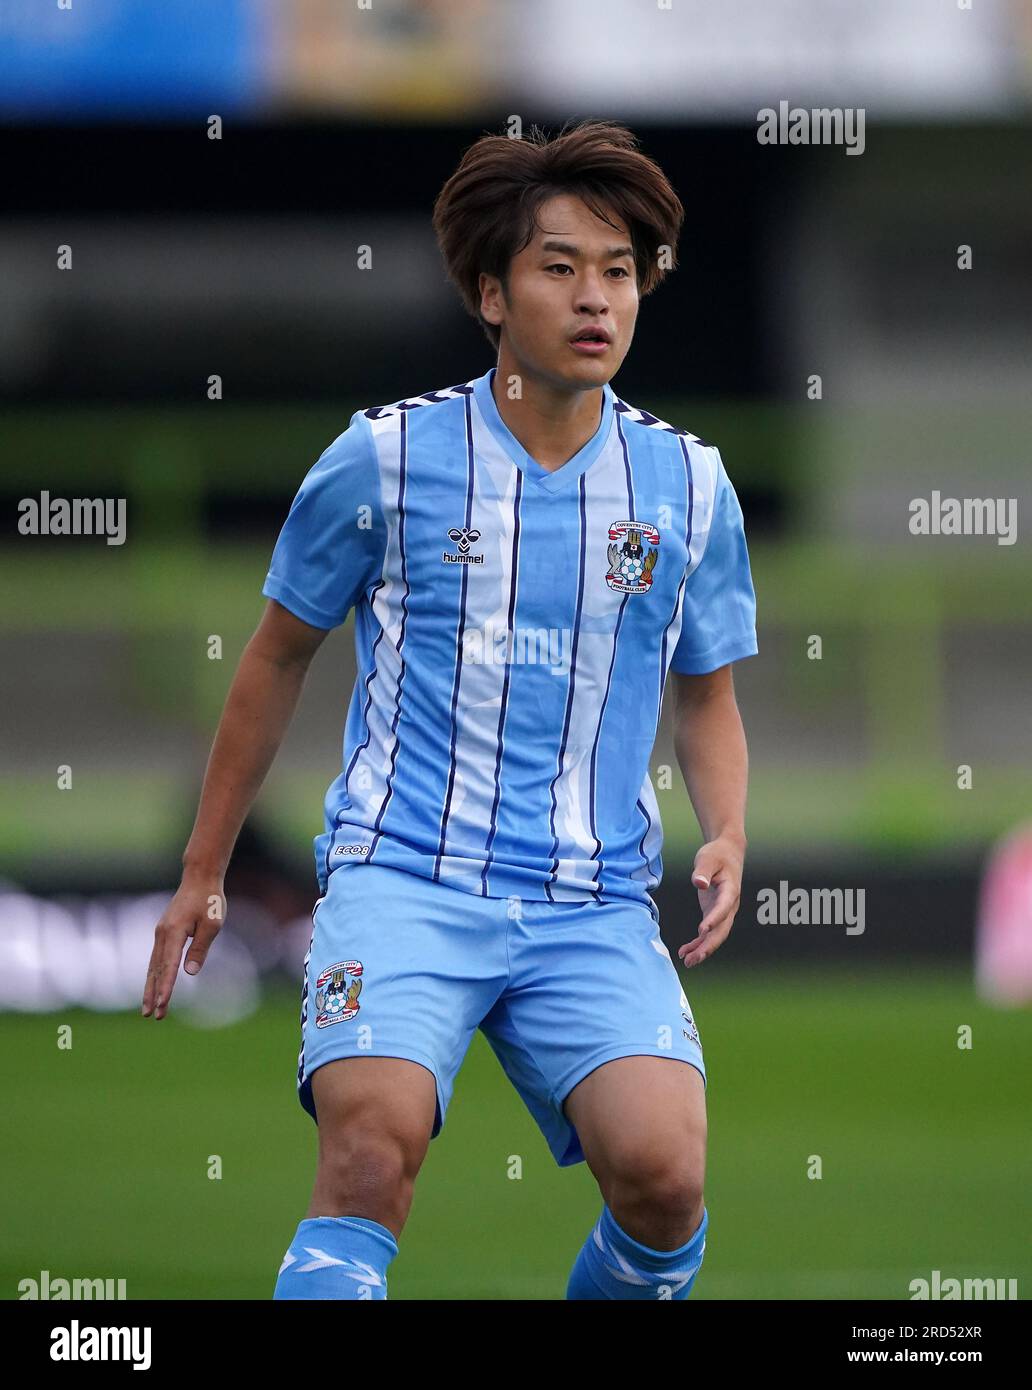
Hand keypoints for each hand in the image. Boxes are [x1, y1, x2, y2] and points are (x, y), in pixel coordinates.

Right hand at [142, 873, 225, 1018]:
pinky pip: (156, 957)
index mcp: (173, 932)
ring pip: (152, 965)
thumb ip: (200, 948)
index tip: (162, 1005)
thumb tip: (189, 972)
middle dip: (153, 994)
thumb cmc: (209, 900)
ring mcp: (160, 932)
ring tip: (148, 1008)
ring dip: (150, 987)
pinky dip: (153, 974)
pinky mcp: (163, 931)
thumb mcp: (212, 925)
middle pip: (155, 969)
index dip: (166, 987)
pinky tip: (152, 986)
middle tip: (152, 1015)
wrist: (200, 878)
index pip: (169, 966)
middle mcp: (162, 933)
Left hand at [678, 834, 743, 968]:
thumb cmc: (717, 854)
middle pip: (721, 930)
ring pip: (715, 935)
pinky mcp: (714, 913)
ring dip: (702, 949)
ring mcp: (722, 911)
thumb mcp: (708, 858)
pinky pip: (707, 932)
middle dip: (708, 946)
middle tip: (694, 958)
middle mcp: (729, 905)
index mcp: (730, 891)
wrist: (727, 853)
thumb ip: (703, 870)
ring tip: (687, 961)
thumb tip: (699, 883)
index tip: (702, 930)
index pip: (723, 908)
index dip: (714, 919)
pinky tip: (684, 952)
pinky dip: (697, 943)